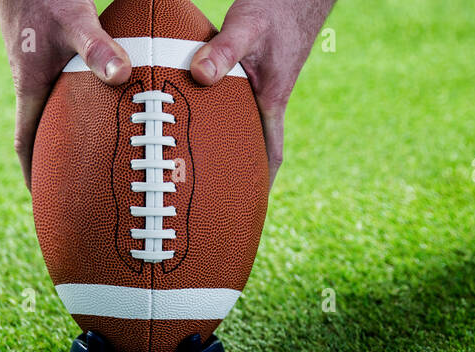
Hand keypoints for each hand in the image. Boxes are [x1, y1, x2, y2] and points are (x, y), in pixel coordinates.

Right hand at [0, 0, 132, 187]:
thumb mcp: (74, 18)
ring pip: (58, 112)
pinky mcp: (52, 53)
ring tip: (98, 159)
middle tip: (80, 191)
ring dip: (73, 135)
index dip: (34, 173)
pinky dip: (85, 104)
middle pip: (44, 133)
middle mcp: (34, 82)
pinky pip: (70, 89)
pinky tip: (108, 105)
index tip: (44, 201)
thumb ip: (97, 47)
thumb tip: (122, 76)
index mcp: (31, 86)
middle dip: (58, 165)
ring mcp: (42, 68)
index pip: (25, 142)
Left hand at [190, 0, 336, 184]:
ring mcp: (261, 86)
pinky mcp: (254, 72)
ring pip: (241, 125)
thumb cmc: (277, 8)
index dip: (263, 183)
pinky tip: (198, 113)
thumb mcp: (247, 27)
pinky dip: (219, 115)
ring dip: (226, 144)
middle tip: (212, 197)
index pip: (272, 152)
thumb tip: (199, 75)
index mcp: (272, 100)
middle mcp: (267, 98)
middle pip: (252, 145)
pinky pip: (234, 103)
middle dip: (237, 172)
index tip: (249, 209)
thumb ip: (223, 51)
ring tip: (198, 165)